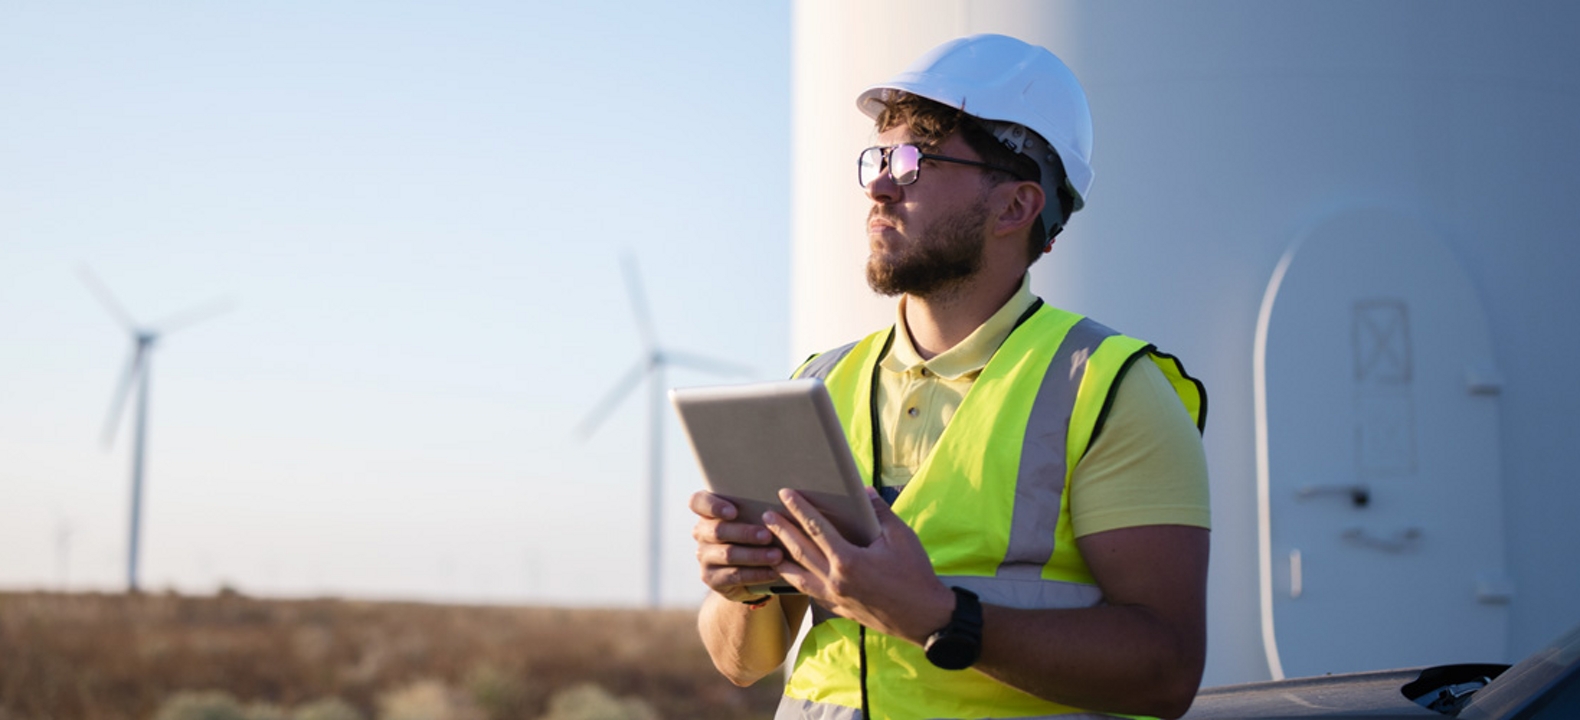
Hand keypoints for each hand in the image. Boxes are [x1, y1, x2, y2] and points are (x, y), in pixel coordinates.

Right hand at [689, 490, 786, 601]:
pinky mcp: (711, 578)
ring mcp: (704, 556)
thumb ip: (760, 510)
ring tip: (777, 556)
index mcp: (708, 512)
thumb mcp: (755, 520)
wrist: (748, 572)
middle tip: (768, 536)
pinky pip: (734, 575)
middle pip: (717, 530)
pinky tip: (774, 572)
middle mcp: (702, 533)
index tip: (734, 511)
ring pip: (728, 554)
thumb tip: (785, 501)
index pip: (698, 502)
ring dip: (755, 555)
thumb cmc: (756, 536)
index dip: (713, 505)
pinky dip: (757, 574)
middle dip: (745, 533)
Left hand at [764, 487, 954, 644]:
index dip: (799, 509)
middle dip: (781, 530)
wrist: (924, 617)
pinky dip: (796, 581)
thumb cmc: (915, 576)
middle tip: (766, 515)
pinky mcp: (838, 609)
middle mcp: (835, 580)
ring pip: (798, 576)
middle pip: (800, 550)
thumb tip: (864, 492)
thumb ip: (879, 513)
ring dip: (781, 558)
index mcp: (848, 560)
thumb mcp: (901, 538)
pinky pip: (809, 593)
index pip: (816, 528)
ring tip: (768, 545)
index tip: (786, 494)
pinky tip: (790, 573)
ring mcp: (834, 598)